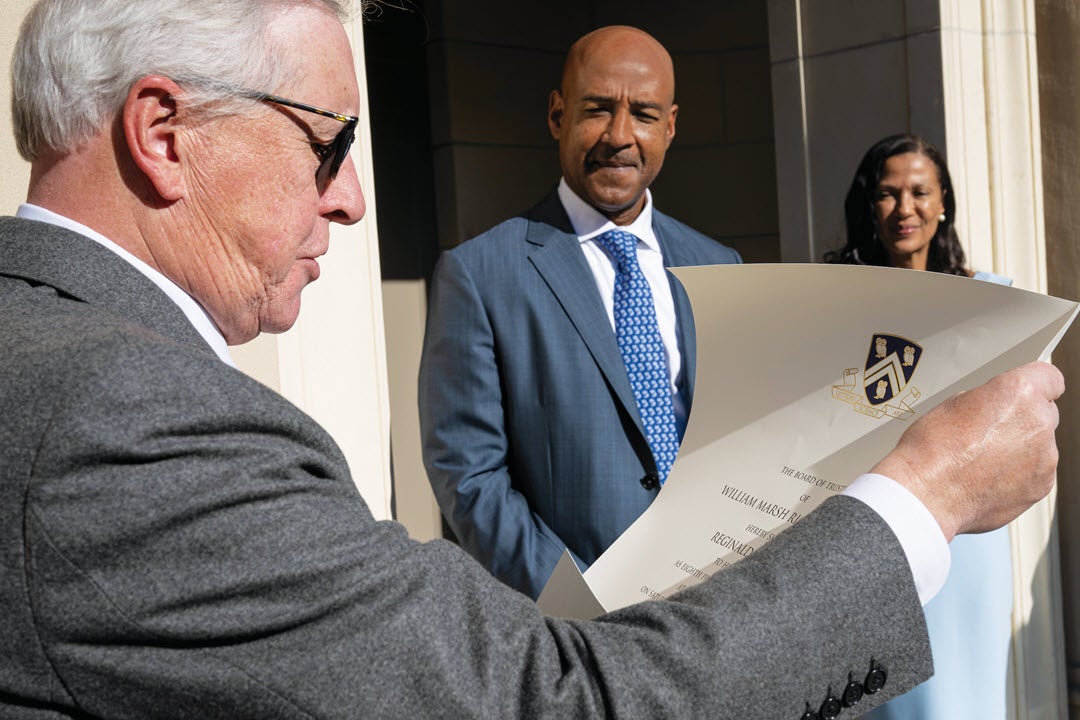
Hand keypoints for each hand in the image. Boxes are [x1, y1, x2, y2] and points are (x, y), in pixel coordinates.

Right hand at [871, 361, 1063, 540]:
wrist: (926, 494)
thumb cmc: (931, 450)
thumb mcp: (953, 403)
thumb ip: (990, 401)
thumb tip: (997, 409)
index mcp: (1018, 393)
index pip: (1050, 378)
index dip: (1036, 385)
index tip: (1028, 393)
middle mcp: (1039, 422)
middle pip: (1045, 413)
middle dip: (1023, 419)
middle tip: (990, 431)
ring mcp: (1045, 457)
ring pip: (1040, 445)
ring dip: (1020, 449)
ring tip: (982, 460)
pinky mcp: (1041, 485)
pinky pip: (1036, 472)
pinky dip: (1018, 474)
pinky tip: (987, 478)